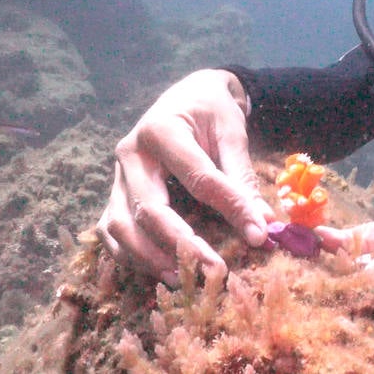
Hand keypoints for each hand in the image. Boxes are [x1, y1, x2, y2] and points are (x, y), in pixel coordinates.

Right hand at [96, 69, 274, 281]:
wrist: (186, 96)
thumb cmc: (210, 112)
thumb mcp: (232, 132)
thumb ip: (242, 176)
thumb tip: (263, 223)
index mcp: (161, 130)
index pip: (197, 178)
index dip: (229, 207)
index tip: (258, 235)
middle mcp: (130, 154)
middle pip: (148, 208)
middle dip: (181, 244)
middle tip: (215, 270)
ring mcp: (116, 176)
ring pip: (120, 226)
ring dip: (150, 258)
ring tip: (185, 277)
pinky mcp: (114, 194)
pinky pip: (111, 232)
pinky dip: (131, 256)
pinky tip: (161, 270)